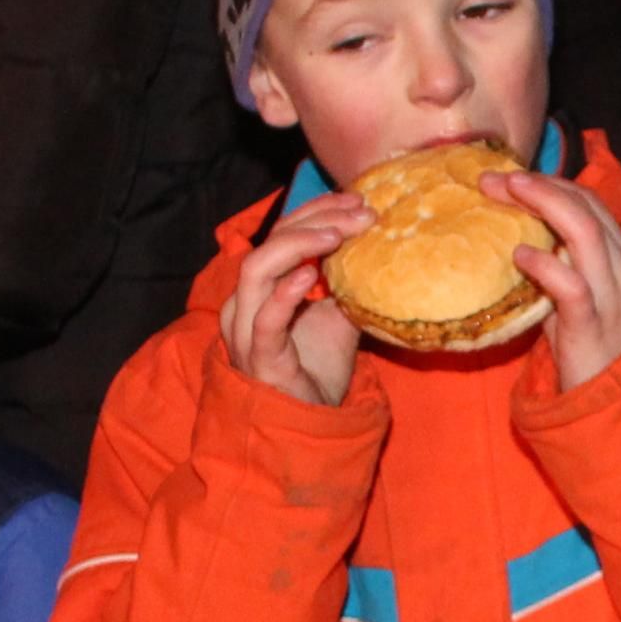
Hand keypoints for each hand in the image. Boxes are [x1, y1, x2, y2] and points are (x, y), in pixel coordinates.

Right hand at [220, 191, 373, 407]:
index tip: (356, 201)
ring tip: (337, 235)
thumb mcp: (339, 315)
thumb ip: (344, 282)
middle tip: (358, 213)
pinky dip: (285, 294)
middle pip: (269, 243)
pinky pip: (264, 319)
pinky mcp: (259, 357)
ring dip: (297, 246)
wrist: (310, 420)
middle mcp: (246, 302)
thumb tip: (374, 244)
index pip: (281, 234)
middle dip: (315, 222)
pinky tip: (311, 274)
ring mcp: (246, 329)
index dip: (316, 212)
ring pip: (256, 271)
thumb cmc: (317, 366)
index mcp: (261, 287)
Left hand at [491, 167, 620, 390]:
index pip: (590, 203)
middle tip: (495, 178)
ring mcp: (612, 295)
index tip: (509, 178)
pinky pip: (572, 286)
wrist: (619, 401)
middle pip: (585, 208)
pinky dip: (545, 264)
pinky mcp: (593, 324)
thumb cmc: (592, 346)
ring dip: (543, 205)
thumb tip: (515, 237)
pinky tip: (519, 255)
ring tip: (507, 194)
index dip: (550, 184)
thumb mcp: (578, 296)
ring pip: (585, 233)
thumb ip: (559, 265)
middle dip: (539, 186)